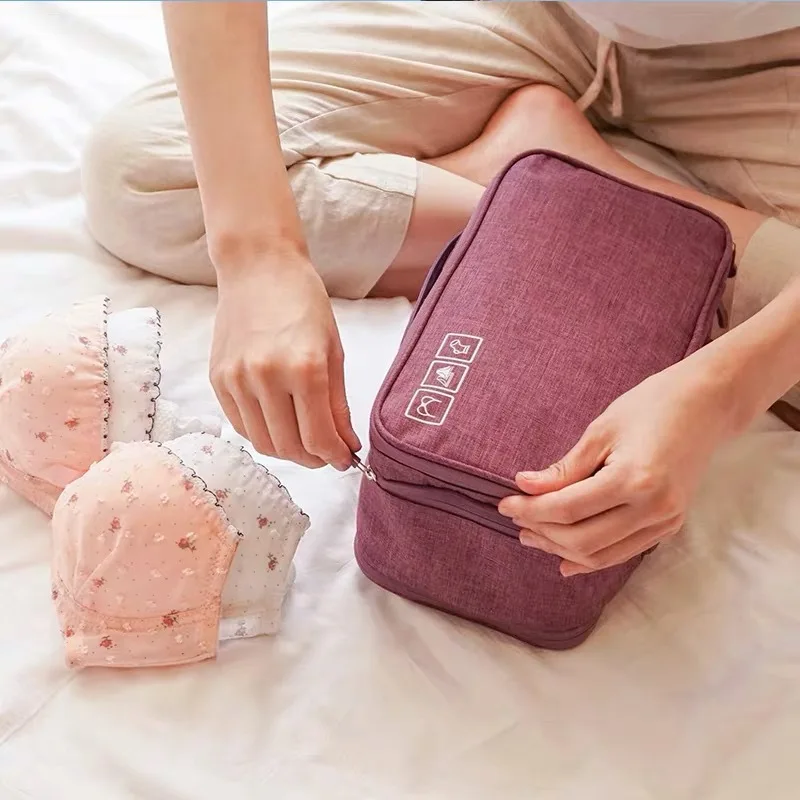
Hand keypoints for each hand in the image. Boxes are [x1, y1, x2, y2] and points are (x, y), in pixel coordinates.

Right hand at [210, 251, 360, 469]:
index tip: (345, 460)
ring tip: (305, 441)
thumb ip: (339, 405)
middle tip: (327, 454)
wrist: (258, 268)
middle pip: (290, 447)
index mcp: (304, 368)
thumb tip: (347, 446)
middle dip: (314, 459)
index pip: (318, 438)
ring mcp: (237, 380)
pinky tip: (280, 424)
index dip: (335, 457)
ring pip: (263, 443)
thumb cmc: (304, 303)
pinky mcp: (218, 380)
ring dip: (288, 452)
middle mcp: (266, 377)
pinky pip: (241, 426)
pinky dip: (263, 434)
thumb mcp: (334, 352)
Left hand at [498, 354, 735, 575]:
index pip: (568, 509)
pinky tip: (564, 556)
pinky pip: (622, 553)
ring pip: (601, 555)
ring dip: (561, 549)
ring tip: (531, 535)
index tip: (505, 503)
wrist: (707, 405)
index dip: (530, 510)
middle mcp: (653, 509)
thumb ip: (564, 469)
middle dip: (541, 531)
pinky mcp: (669, 526)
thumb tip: (525, 488)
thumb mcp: (601, 431)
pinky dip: (591, 557)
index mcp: (634, 479)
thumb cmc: (651, 406)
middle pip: (582, 539)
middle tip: (514, 517)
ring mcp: (665, 522)